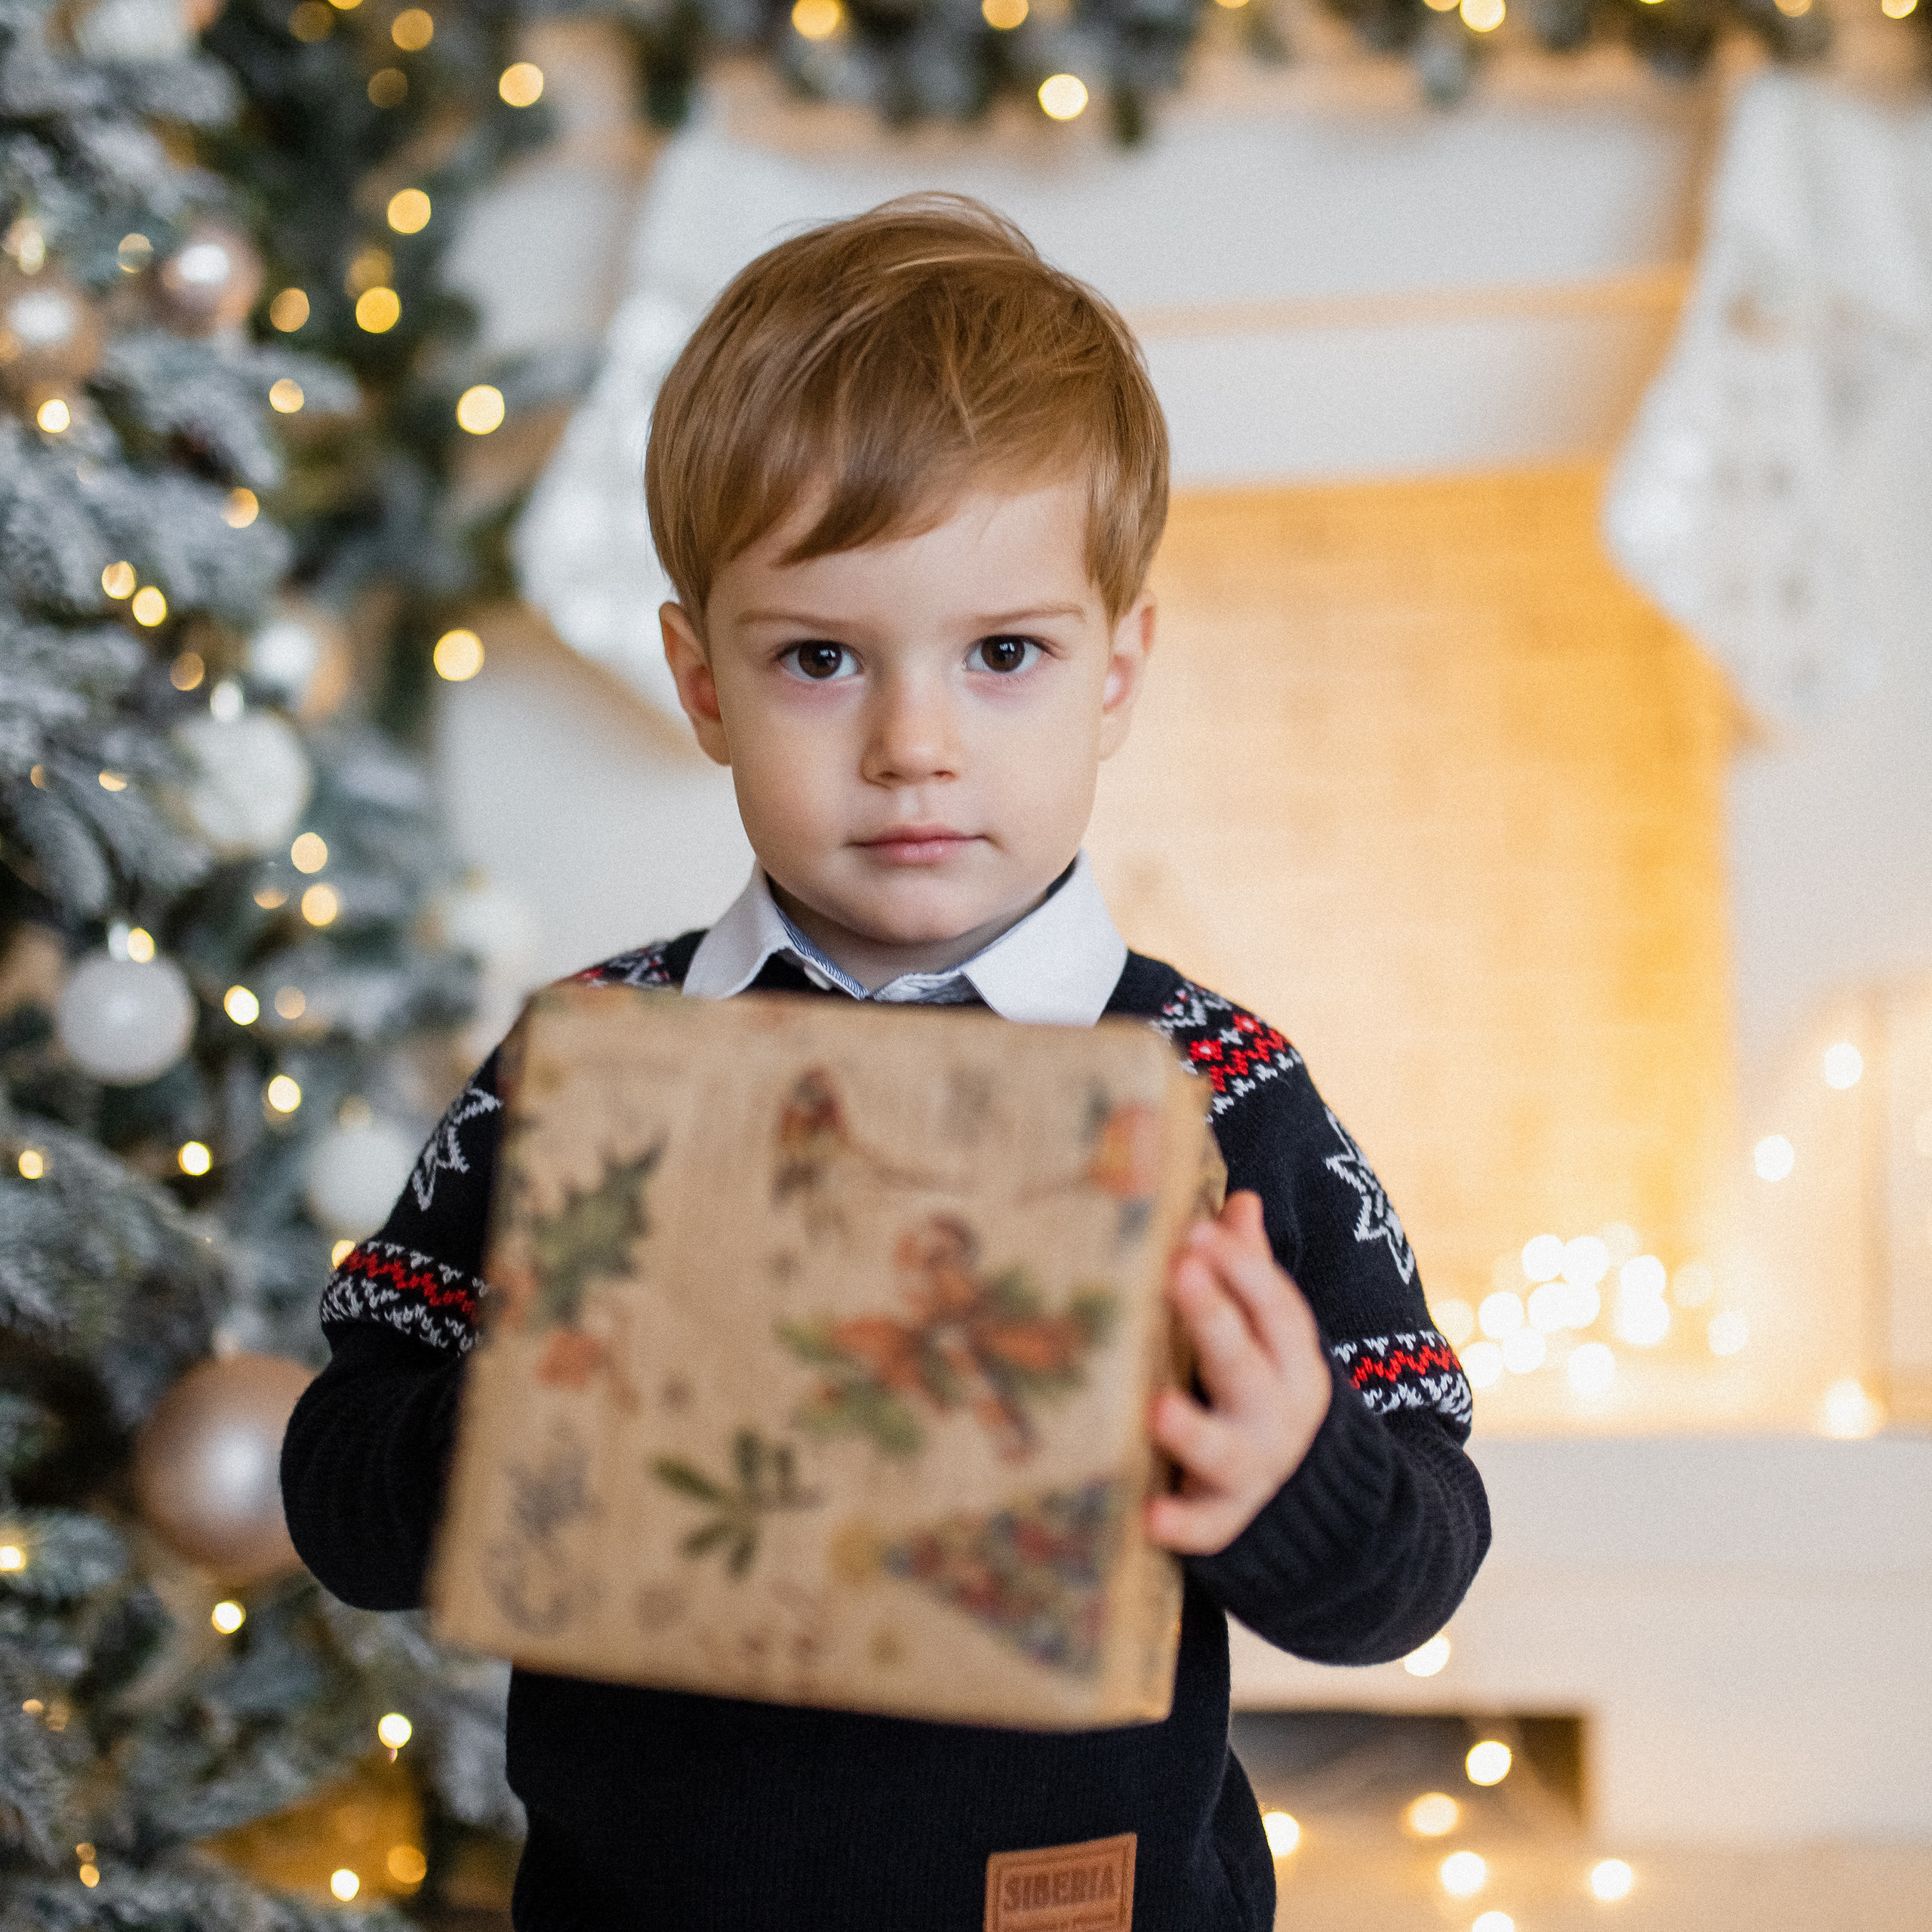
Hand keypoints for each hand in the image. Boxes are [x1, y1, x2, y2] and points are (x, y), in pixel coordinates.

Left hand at [1146, 1190, 1330, 1555]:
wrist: (1326, 1510)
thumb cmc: (1267, 1393)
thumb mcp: (1273, 1338)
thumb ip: (1252, 1273)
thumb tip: (1241, 1199)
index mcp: (1291, 1359)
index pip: (1275, 1306)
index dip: (1242, 1267)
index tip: (1197, 1231)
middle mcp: (1278, 1412)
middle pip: (1246, 1362)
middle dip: (1215, 1317)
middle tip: (1179, 1272)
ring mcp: (1255, 1469)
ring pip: (1227, 1449)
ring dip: (1192, 1430)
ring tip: (1156, 1409)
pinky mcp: (1228, 1521)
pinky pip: (1208, 1528)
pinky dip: (1183, 1525)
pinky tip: (1148, 1518)